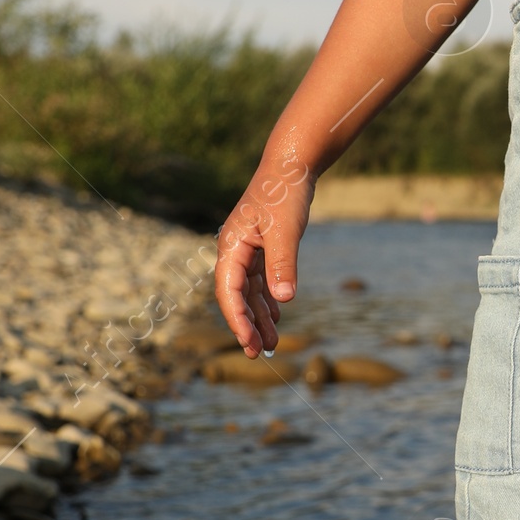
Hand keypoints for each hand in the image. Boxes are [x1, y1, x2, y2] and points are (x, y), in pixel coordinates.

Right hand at [215, 153, 314, 356]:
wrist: (291, 165)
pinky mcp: (261, 247)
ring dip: (260, 317)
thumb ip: (283, 264)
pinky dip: (268, 299)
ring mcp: (247, 248)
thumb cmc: (285, 192)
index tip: (248, 343)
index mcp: (231, 245)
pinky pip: (261, 280)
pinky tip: (277, 317)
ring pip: (250, 291)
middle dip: (247, 325)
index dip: (237, 319)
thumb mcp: (286, 229)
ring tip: (273, 344)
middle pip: (236, 296)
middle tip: (259, 354)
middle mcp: (234, 249)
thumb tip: (284, 300)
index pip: (228, 290)